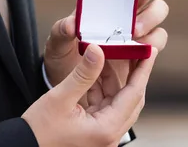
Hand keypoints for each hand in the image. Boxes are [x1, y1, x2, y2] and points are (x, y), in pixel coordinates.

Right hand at [24, 45, 157, 146]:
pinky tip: (96, 73)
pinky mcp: (93, 134)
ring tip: (109, 56)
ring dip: (113, 81)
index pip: (133, 95)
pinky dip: (102, 90)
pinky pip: (105, 108)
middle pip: (130, 100)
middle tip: (135, 51)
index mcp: (106, 130)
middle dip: (131, 74)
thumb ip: (83, 74)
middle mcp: (109, 136)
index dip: (142, 71)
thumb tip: (99, 51)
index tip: (149, 52)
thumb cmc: (38, 131)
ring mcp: (102, 136)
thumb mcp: (60, 98)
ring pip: (117, 103)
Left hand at [43, 0, 168, 107]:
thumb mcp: (56, 46)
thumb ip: (61, 33)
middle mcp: (121, 12)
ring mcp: (134, 31)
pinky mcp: (142, 51)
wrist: (72, 87)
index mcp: (98, 4)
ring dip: (150, 19)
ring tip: (135, 33)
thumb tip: (71, 25)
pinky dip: (152, 44)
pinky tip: (140, 50)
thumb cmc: (63, 59)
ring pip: (157, 14)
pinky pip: (156, 42)